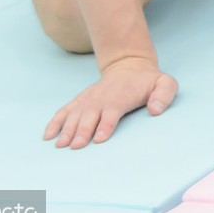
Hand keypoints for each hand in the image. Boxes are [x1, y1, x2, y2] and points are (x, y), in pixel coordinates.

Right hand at [43, 56, 176, 148]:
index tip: (99, 139)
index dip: (105, 125)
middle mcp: (102, 98)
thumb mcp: (165, 83)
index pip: (112, 112)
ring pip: (75, 115)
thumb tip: (155, 110)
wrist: (129, 66)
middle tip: (76, 146)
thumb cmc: (148, 81)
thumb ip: (164, 95)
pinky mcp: (80, 100)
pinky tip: (48, 135)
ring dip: (67, 129)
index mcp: (121, 97)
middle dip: (82, 131)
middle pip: (90, 116)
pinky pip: (65, 110)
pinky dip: (55, 122)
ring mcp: (89, 99)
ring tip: (60, 144)